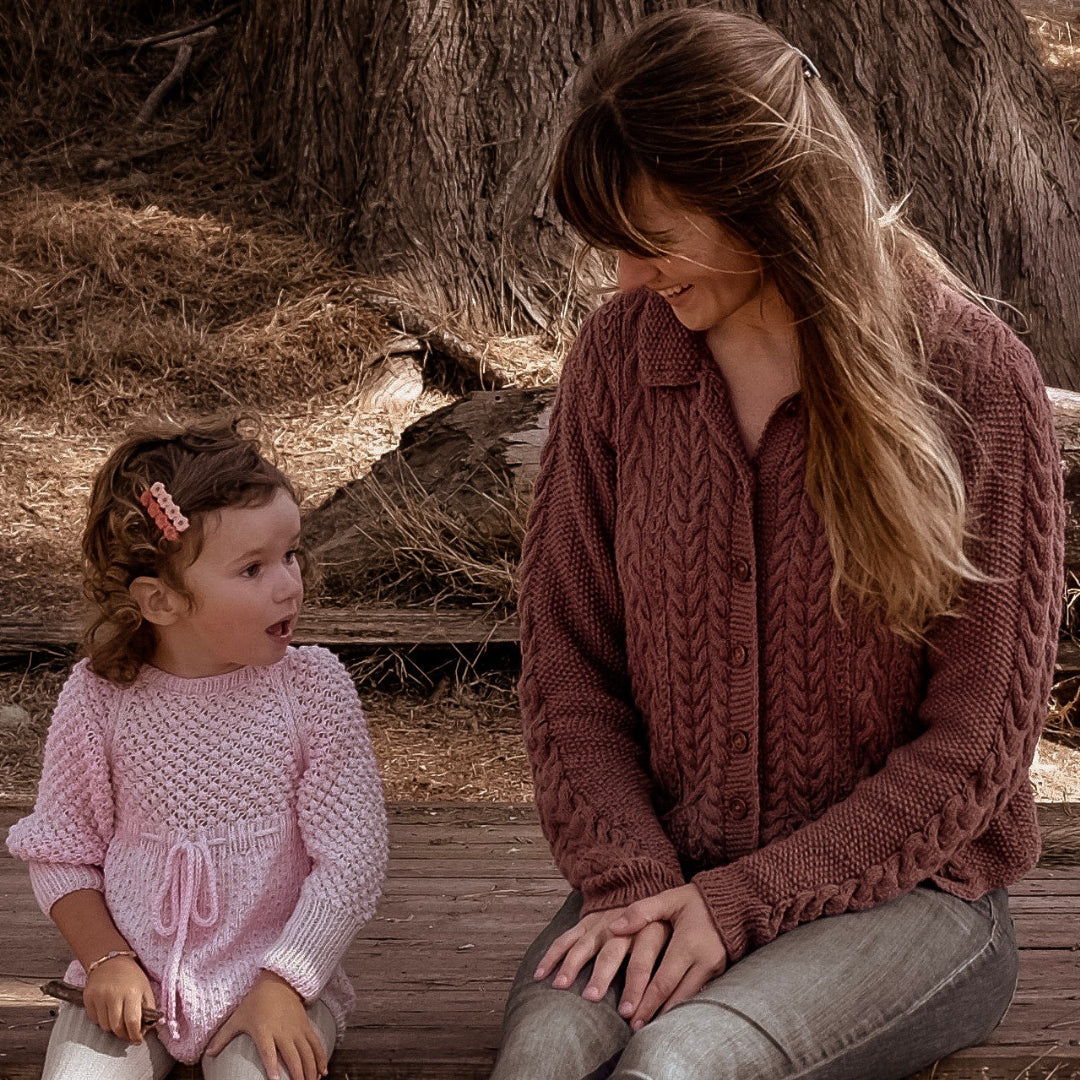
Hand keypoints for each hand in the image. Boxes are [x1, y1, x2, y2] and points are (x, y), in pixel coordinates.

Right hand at [83, 955, 156, 1043]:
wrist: (110, 960)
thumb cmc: (131, 975)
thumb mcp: (145, 988)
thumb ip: (148, 1008)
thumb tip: (148, 1028)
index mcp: (132, 992)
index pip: (132, 1022)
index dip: (135, 1035)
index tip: (138, 1040)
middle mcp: (114, 995)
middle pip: (116, 1027)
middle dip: (124, 1035)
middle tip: (128, 1034)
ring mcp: (99, 997)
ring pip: (104, 1026)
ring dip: (113, 1028)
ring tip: (119, 1021)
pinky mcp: (88, 998)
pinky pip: (94, 1019)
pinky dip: (102, 1021)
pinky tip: (108, 1013)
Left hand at [204, 970, 327, 1079]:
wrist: (278, 982)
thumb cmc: (255, 1002)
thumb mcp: (237, 1018)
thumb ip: (223, 1037)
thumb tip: (208, 1054)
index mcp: (265, 1031)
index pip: (269, 1052)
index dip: (272, 1067)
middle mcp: (283, 1032)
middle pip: (293, 1057)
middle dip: (298, 1075)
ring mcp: (297, 1029)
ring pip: (307, 1053)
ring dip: (311, 1071)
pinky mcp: (306, 1026)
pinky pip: (316, 1044)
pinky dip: (321, 1058)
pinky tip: (323, 1072)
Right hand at [533, 906, 671, 1008]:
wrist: (636, 887)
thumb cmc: (657, 925)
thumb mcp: (670, 935)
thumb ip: (667, 963)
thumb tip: (668, 1002)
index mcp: (646, 933)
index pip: (642, 963)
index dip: (635, 987)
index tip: (627, 1012)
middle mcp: (621, 929)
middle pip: (610, 954)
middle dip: (600, 976)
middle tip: (592, 998)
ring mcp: (599, 926)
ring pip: (584, 945)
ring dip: (572, 965)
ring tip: (561, 986)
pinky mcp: (584, 924)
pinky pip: (565, 940)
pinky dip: (552, 956)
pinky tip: (540, 974)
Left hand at [609, 884, 726, 1029]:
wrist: (734, 902)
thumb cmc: (694, 900)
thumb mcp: (668, 898)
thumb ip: (641, 911)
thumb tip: (614, 927)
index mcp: (688, 943)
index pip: (663, 980)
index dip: (645, 999)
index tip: (627, 1014)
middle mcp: (704, 960)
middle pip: (675, 995)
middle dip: (653, 1013)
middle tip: (634, 1029)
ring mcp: (714, 968)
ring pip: (688, 998)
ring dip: (668, 1014)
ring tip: (648, 1028)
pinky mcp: (720, 972)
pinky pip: (698, 993)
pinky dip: (682, 1005)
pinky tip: (668, 1014)